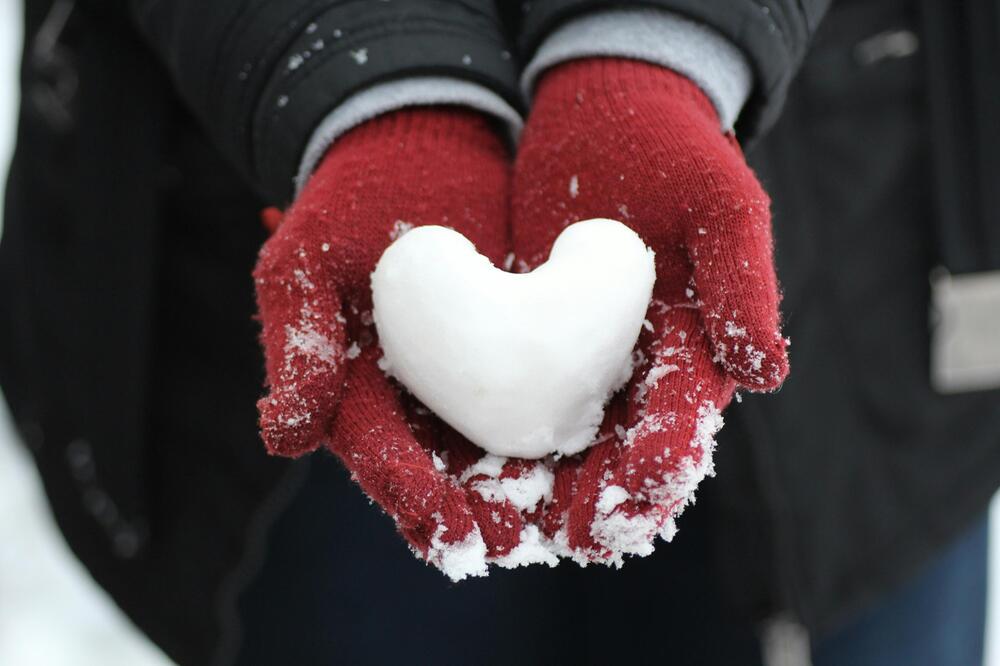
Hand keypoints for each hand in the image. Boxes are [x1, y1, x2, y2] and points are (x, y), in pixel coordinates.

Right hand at [254, 109, 540, 577]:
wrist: (423, 143)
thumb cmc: (350, 202)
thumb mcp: (310, 260)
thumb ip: (300, 344)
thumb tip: (279, 438)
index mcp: (362, 395)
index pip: (384, 456)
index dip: (413, 495)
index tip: (449, 531)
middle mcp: (424, 402)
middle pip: (454, 474)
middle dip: (486, 513)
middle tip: (519, 544)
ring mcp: (482, 377)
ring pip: (511, 448)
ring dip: (543, 490)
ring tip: (578, 524)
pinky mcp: (537, 344)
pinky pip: (561, 390)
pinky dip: (584, 423)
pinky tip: (616, 450)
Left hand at [511, 58, 788, 563]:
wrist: (606, 115)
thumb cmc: (676, 154)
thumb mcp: (719, 203)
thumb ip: (743, 280)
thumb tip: (767, 375)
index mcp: (692, 356)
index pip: (681, 426)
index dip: (657, 465)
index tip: (630, 499)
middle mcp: (634, 377)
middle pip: (617, 459)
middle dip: (594, 505)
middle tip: (565, 537)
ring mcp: (575, 365)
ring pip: (557, 447)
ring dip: (534, 494)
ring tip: (503, 531)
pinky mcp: (521, 346)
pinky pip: (503, 401)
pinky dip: (486, 440)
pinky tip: (455, 470)